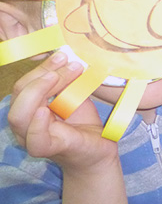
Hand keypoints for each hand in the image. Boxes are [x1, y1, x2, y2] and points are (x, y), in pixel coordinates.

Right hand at [8, 53, 118, 172]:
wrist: (99, 148)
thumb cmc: (82, 121)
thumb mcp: (74, 94)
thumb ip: (66, 79)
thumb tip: (66, 55)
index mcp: (29, 107)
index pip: (25, 84)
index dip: (42, 68)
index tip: (64, 55)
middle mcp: (25, 122)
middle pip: (20, 94)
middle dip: (43, 74)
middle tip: (69, 64)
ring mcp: (33, 137)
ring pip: (20, 115)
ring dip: (40, 91)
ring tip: (59, 78)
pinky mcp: (48, 149)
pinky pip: (34, 139)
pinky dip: (37, 124)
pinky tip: (45, 110)